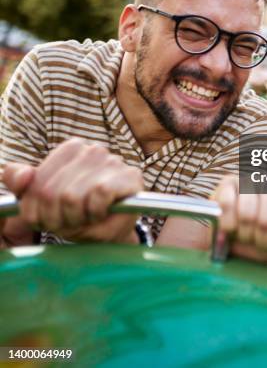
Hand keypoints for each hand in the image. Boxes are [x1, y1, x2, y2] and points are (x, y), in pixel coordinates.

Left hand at [2, 138, 143, 242]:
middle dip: (56, 219)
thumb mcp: (42, 202)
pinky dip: (96, 214)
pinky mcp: (129, 176)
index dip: (36, 210)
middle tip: (69, 224)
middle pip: (51, 193)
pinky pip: (98, 196)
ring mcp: (112, 160)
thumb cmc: (78, 215)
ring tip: (86, 220)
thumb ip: (21, 185)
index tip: (47, 220)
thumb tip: (23, 174)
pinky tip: (102, 214)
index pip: (37, 182)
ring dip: (76, 219)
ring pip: (72, 196)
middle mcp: (91, 150)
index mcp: (70, 150)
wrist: (113, 232)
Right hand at [213, 175, 266, 263]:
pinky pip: (227, 205)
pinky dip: (229, 225)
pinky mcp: (227, 184)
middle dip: (265, 240)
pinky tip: (232, 228)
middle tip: (263, 243)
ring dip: (246, 234)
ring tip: (249, 236)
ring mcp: (248, 179)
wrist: (243, 243)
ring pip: (247, 214)